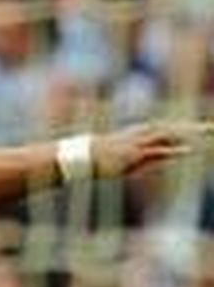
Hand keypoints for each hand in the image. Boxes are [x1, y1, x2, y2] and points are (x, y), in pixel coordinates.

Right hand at [92, 121, 213, 178]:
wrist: (85, 157)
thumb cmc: (108, 158)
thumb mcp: (134, 158)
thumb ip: (154, 157)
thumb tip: (161, 159)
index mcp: (143, 134)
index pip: (171, 129)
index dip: (188, 128)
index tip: (205, 129)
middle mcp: (143, 134)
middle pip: (174, 129)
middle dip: (194, 128)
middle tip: (213, 127)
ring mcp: (140, 142)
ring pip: (168, 134)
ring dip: (187, 133)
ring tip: (206, 132)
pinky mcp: (135, 153)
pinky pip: (157, 151)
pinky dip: (173, 150)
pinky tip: (189, 151)